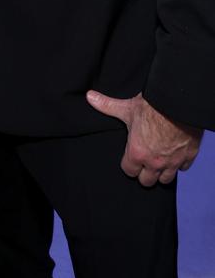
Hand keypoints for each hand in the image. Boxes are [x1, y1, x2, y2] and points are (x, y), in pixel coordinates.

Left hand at [86, 89, 201, 186]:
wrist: (178, 103)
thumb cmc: (152, 106)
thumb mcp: (127, 107)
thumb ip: (107, 106)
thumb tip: (90, 97)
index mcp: (137, 153)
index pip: (129, 171)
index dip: (128, 165)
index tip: (130, 159)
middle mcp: (155, 162)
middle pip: (147, 181)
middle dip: (144, 173)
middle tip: (144, 163)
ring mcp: (173, 162)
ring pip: (166, 179)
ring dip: (162, 172)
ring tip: (158, 162)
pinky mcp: (188, 157)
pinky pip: (183, 169)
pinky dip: (179, 164)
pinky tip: (175, 155)